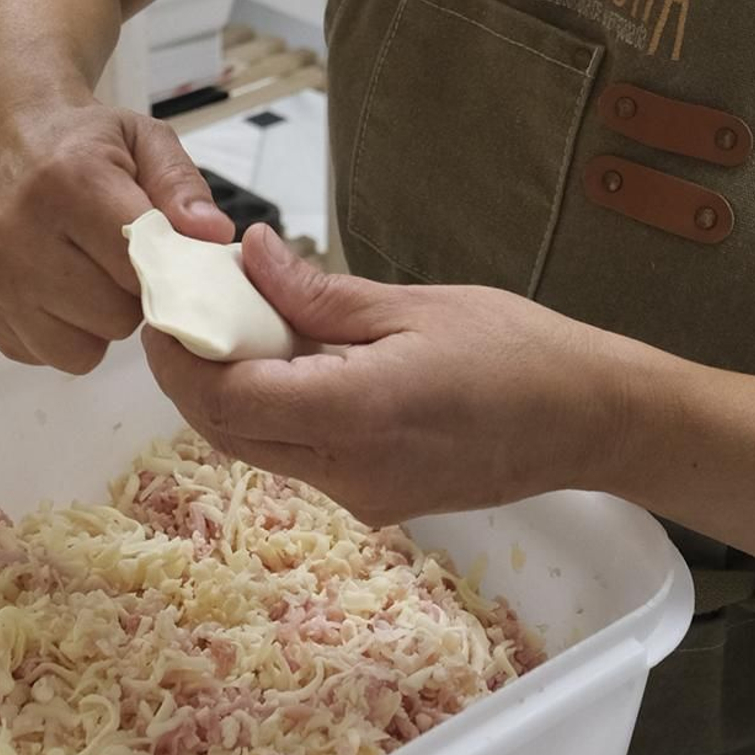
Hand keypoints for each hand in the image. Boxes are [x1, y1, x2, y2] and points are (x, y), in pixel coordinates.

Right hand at [0, 101, 233, 371]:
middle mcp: (17, 230)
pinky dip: (61, 332)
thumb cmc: (87, 145)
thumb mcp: (147, 140)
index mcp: (69, 181)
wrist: (12, 139)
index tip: (163, 255)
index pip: (140, 267)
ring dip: (96, 323)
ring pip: (79, 350)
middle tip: (120, 262)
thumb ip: (183, 187)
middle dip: (130, 298)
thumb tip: (212, 236)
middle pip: (113, 317)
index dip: (163, 270)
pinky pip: (43, 355)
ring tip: (88, 274)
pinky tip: (55, 287)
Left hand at [140, 226, 627, 523]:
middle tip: (182, 307)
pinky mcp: (374, 499)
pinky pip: (298, 454)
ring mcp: (360, 495)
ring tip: (234, 321)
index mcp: (356, 415)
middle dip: (190, 373)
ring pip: (257, 447)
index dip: (180, 355)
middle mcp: (347, 473)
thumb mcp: (413, 305)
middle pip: (227, 432)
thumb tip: (248, 255)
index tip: (165, 302)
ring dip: (230, 390)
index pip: (227, 399)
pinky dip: (274, 407)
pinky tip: (289, 357)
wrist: (588, 420)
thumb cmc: (517, 350)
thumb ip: (319, 292)